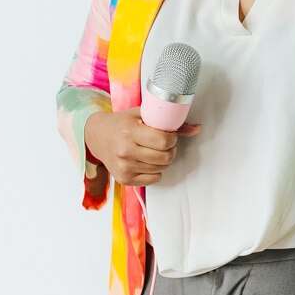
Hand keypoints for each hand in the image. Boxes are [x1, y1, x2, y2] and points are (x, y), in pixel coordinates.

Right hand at [84, 107, 201, 186]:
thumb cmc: (122, 123)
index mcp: (130, 132)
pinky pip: (154, 179)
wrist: (97, 136)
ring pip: (161, 169)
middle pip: (165, 158)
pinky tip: (147, 161)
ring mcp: (124, 167)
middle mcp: (125, 151)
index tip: (169, 135)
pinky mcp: (124, 179)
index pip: (164, 142)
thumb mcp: (143, 115)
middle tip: (164, 144)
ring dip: (164, 160)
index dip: (172, 138)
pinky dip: (156, 171)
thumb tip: (198, 128)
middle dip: (171, 150)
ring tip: (154, 151)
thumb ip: (170, 122)